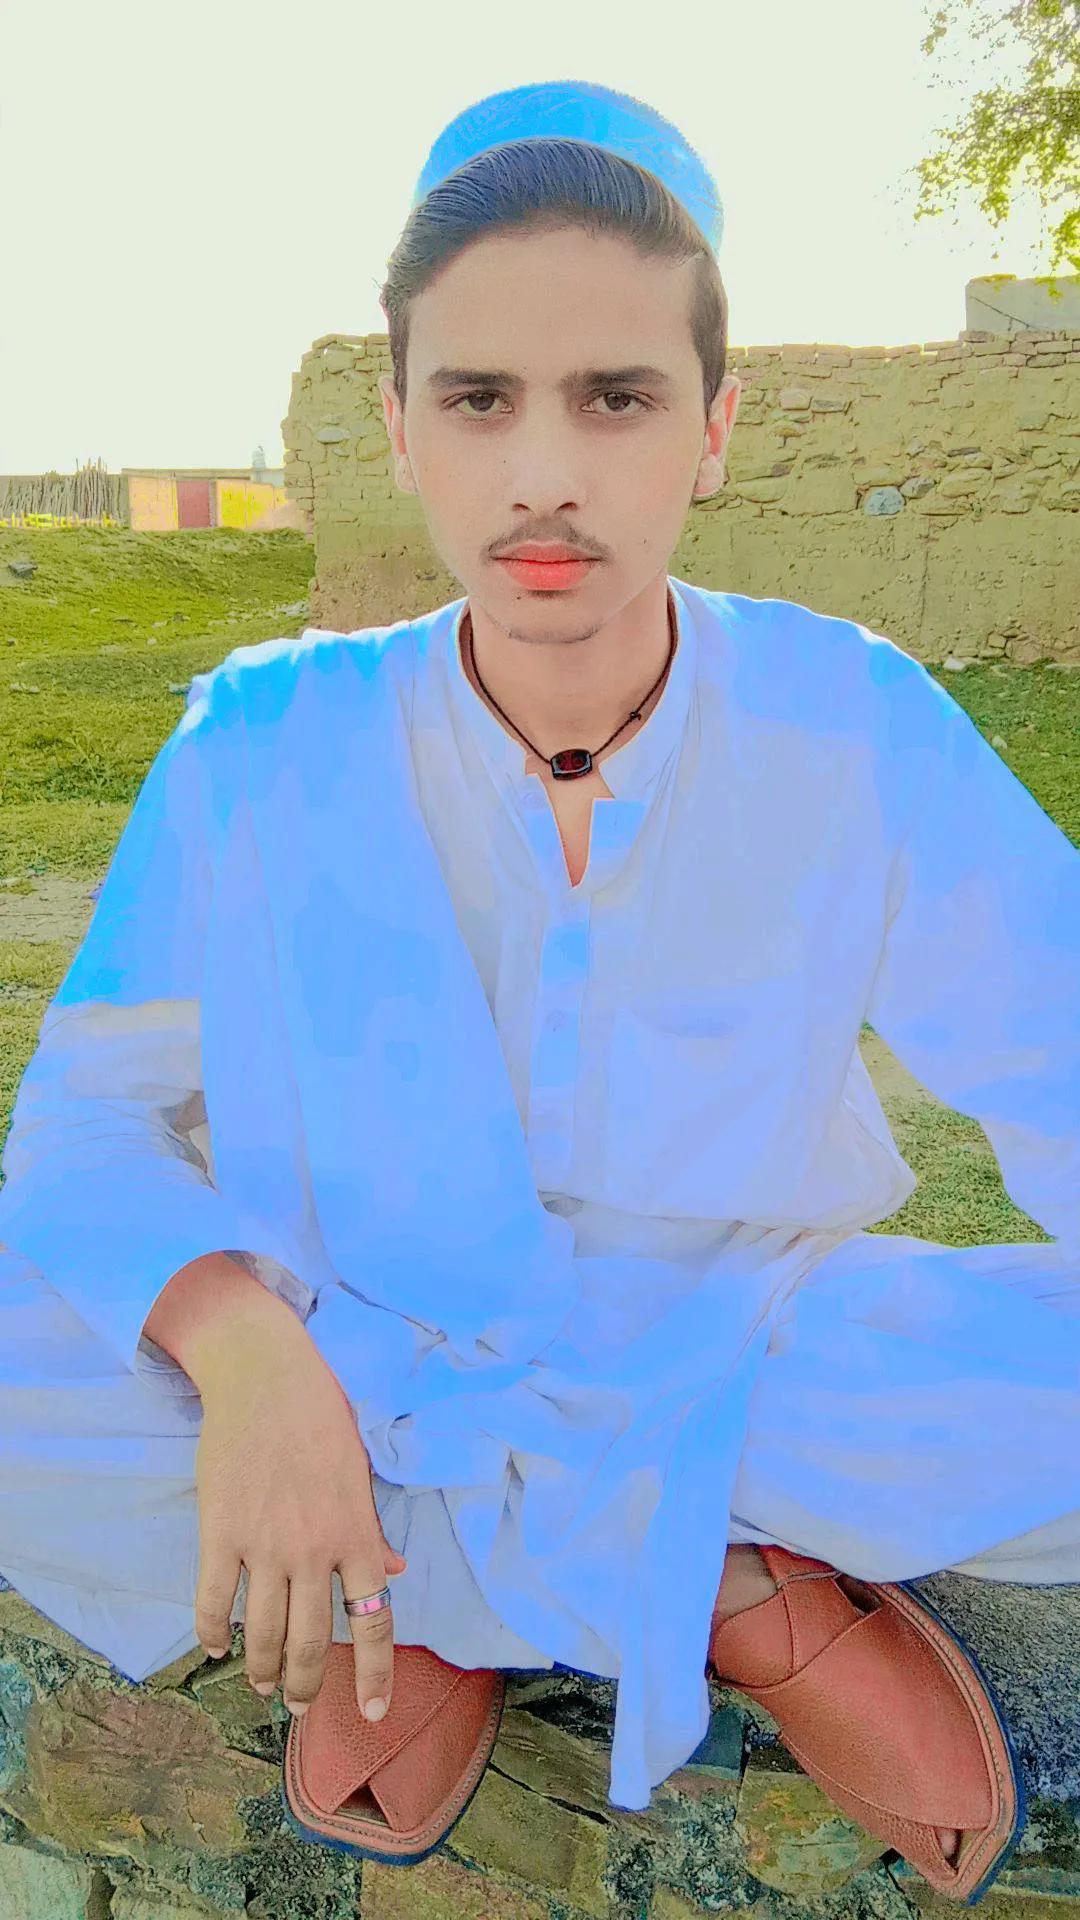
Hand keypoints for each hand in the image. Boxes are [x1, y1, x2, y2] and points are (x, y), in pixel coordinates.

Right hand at [192, 1326, 406, 1721]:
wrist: (266, 1378)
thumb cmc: (320, 1419)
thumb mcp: (359, 1473)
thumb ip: (372, 1531)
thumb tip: (394, 1574)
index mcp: (356, 1534)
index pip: (374, 1621)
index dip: (375, 1675)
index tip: (375, 1714)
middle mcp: (314, 1549)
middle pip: (312, 1643)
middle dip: (307, 1685)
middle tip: (300, 1702)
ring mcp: (265, 1545)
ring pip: (263, 1635)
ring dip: (262, 1670)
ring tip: (262, 1684)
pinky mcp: (220, 1533)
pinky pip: (213, 1603)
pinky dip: (213, 1635)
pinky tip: (216, 1648)